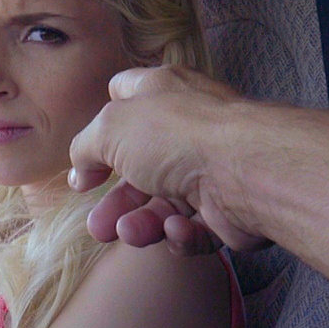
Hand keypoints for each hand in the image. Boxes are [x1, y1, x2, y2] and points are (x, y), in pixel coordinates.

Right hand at [68, 65, 270, 253]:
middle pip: (141, 167)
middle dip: (116, 201)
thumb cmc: (178, 136)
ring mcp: (210, 169)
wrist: (247, 171)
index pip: (125, 96)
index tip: (87, 162)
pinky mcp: (228, 209)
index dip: (101, 127)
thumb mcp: (111, 128)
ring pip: (165, 204)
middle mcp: (188, 129)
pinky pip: (195, 227)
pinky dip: (180, 234)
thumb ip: (86, 146)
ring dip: (141, 222)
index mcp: (163, 93)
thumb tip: (81, 167)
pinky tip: (176, 230)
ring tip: (127, 233)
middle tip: (97, 226)